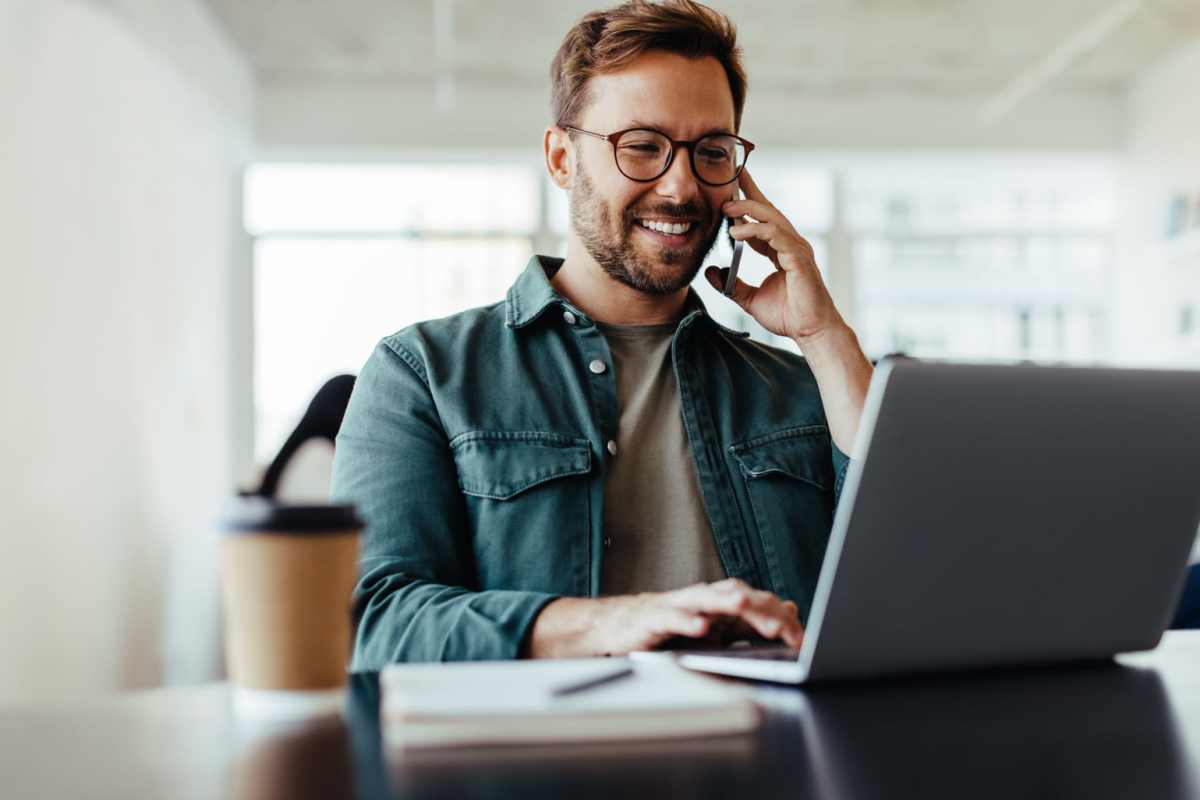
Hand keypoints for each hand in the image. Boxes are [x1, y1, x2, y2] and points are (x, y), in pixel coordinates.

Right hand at [526, 578, 803, 657]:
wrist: (616, 628)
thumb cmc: (667, 629)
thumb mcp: (714, 630)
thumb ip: (748, 622)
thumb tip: (789, 610)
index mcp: (719, 602)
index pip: (757, 604)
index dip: (779, 619)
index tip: (801, 639)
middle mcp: (701, 598)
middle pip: (737, 596)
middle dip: (761, 611)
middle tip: (784, 628)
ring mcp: (677, 606)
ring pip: (705, 599)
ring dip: (725, 602)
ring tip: (743, 606)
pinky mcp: (653, 618)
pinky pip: (672, 618)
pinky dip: (686, 622)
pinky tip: (700, 629)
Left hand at [704, 167, 845, 343]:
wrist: (810, 331)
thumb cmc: (789, 315)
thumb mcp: (749, 298)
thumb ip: (731, 284)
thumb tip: (711, 272)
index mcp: (780, 250)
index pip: (762, 219)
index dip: (747, 203)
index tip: (730, 188)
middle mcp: (790, 244)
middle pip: (768, 210)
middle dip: (749, 192)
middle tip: (728, 181)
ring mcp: (797, 249)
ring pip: (771, 218)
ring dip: (748, 209)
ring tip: (726, 208)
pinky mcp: (798, 258)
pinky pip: (776, 235)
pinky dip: (756, 230)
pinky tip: (736, 233)